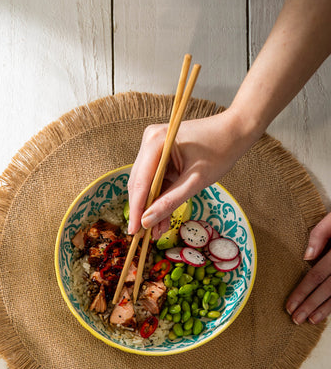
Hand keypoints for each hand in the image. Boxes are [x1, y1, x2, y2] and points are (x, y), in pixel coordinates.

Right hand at [126, 108, 253, 234]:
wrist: (235, 132)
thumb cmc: (219, 151)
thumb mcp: (195, 181)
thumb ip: (170, 202)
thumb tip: (147, 222)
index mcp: (156, 142)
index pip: (140, 183)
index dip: (136, 210)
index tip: (134, 232)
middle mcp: (149, 141)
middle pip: (139, 184)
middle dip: (143, 210)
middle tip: (144, 236)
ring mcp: (154, 148)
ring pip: (146, 185)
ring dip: (151, 207)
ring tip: (157, 231)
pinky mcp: (160, 155)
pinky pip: (155, 182)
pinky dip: (159, 199)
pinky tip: (162, 218)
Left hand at [285, 211, 330, 323]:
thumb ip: (320, 234)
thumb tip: (306, 257)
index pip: (317, 275)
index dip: (302, 292)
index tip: (290, 305)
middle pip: (328, 289)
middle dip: (310, 305)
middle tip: (296, 320)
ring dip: (326, 309)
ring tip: (311, 320)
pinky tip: (328, 311)